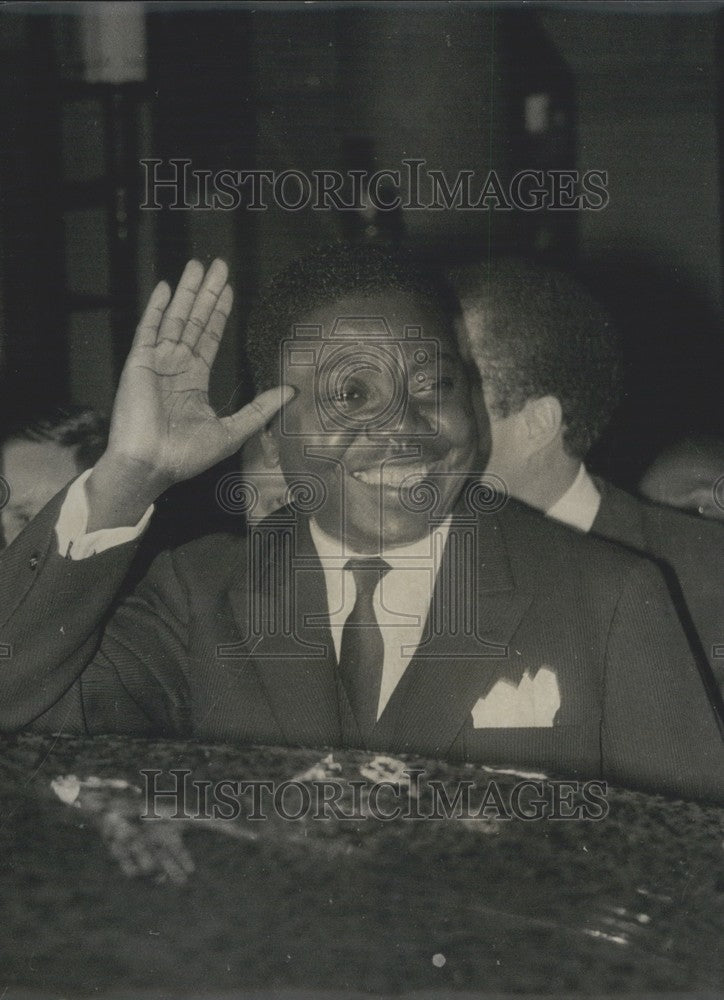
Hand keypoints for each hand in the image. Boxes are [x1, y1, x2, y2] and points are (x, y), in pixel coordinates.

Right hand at [87, 259, 291, 528]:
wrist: (150, 466)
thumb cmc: (186, 456)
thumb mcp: (233, 430)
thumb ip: (260, 408)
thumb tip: (291, 392)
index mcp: (193, 382)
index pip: (210, 338)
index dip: (220, 312)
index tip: (229, 288)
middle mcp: (175, 368)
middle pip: (195, 321)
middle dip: (206, 293)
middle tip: (218, 264)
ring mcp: (156, 364)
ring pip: (175, 319)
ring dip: (186, 292)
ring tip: (197, 265)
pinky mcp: (139, 364)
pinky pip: (148, 330)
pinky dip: (157, 308)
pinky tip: (166, 287)